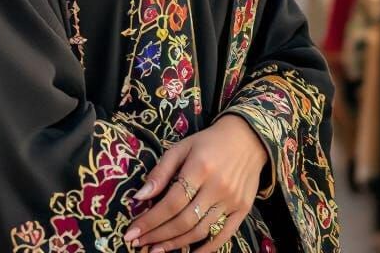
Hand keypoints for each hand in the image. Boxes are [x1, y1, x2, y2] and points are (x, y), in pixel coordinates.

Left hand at [123, 115, 268, 251]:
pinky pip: (223, 236)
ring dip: (176, 244)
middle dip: (158, 235)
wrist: (247, 138)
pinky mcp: (243, 210)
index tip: (132, 231)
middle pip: (184, 221)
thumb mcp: (181, 148)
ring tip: (156, 250)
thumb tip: (139, 197)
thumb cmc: (208, 142)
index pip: (171, 202)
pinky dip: (205, 249)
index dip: (151, 220)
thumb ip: (161, 172)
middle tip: (139, 244)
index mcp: (200, 167)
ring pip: (200, 231)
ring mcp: (232, 201)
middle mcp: (218, 187)